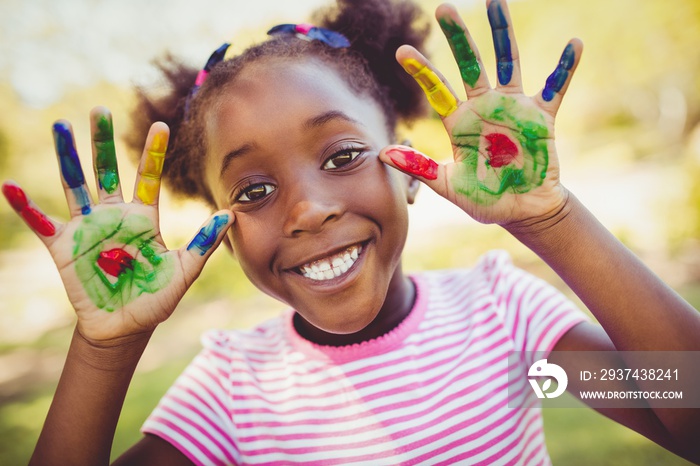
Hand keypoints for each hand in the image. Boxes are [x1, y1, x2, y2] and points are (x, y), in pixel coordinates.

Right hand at [2, 107, 232, 343]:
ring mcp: (87, 228)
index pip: (149, 178)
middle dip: (103, 142)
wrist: (125, 328)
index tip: (162, 125)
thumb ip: (204, 242)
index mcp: (143, 219)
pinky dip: (26, 207)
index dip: (154, 153)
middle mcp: (113, 216)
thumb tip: (231, 214)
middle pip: (107, 171)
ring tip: (61, 126)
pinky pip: (41, 223)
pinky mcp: (63, 247)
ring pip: (75, 185)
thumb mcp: (184, 270)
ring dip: (67, 157)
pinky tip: (10, 186)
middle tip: (99, 110)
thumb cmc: (155, 299)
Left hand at [380, 0, 581, 224]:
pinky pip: (554, 87)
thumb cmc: (484, 199)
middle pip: (470, 64)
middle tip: (444, 8)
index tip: (402, 51)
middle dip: (458, 38)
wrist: (522, 210)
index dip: (421, 71)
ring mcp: (514, 108)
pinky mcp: (542, 117)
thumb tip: (381, 153)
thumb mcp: (448, 185)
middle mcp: (485, 107)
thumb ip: (419, 167)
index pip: (437, 90)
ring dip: (502, 33)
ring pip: (508, 63)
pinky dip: (564, 68)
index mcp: (460, 122)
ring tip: (495, 1)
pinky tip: (574, 44)